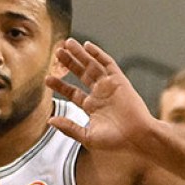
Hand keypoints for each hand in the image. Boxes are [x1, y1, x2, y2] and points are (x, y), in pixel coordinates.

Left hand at [45, 39, 158, 154]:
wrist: (136, 137)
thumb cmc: (115, 140)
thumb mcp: (87, 136)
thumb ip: (69, 127)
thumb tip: (50, 120)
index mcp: (92, 107)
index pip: (73, 92)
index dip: (60, 85)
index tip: (48, 78)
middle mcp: (100, 94)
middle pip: (82, 74)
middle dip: (70, 63)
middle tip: (57, 53)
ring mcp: (110, 86)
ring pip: (92, 66)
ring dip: (80, 55)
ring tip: (67, 44)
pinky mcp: (120, 80)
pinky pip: (107, 63)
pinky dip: (98, 54)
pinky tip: (87, 45)